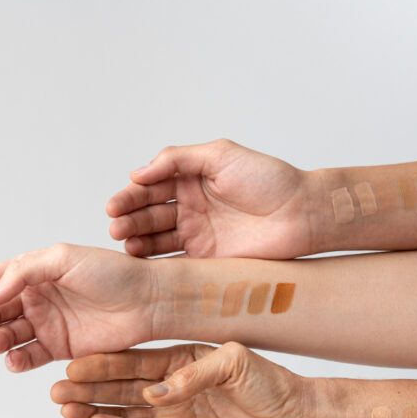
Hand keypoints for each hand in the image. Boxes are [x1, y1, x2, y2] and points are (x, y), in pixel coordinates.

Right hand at [0, 244, 165, 371]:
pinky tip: (14, 360)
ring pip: (8, 335)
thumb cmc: (112, 273)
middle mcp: (36, 296)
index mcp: (34, 270)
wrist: (148, 302)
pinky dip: (15, 360)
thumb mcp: (64, 259)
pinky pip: (28, 356)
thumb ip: (24, 273)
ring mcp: (47, 323)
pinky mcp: (60, 347)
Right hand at [50, 342, 309, 417]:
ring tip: (63, 408)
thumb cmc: (271, 384)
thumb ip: (196, 375)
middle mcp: (170, 385)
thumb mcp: (236, 363)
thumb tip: (159, 392)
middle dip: (87, 387)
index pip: (134, 361)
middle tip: (56, 388)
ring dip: (93, 410)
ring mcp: (171, 413)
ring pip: (123, 411)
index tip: (75, 365)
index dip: (104, 364)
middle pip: (120, 386)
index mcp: (180, 359)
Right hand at [107, 140, 316, 259]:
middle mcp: (189, 206)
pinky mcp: (205, 259)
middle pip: (148, 213)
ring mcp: (196, 234)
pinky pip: (172, 261)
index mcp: (190, 179)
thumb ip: (178, 159)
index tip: (114, 206)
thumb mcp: (221, 155)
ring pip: (155, 238)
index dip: (130, 196)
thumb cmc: (269, 179)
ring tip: (124, 243)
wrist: (301, 214)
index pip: (150, 187)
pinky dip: (153, 262)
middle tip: (115, 227)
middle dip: (128, 219)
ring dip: (135, 240)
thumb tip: (139, 172)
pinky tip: (139, 260)